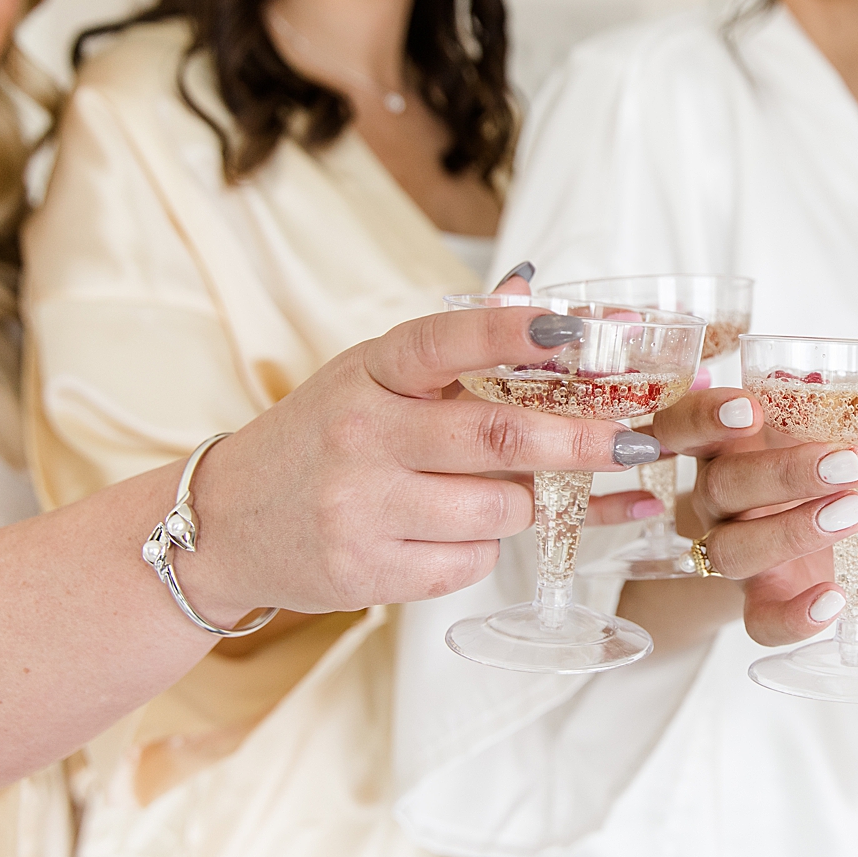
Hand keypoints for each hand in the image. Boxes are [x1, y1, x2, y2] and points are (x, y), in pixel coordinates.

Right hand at [183, 302, 664, 615]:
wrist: (221, 525)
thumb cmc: (322, 438)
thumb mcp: (372, 377)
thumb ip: (455, 343)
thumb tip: (532, 284)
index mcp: (370, 373)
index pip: (445, 341)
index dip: (510, 331)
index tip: (573, 327)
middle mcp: (362, 434)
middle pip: (496, 439)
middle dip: (581, 441)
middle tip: (636, 442)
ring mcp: (360, 508)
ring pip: (497, 511)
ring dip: (524, 505)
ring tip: (501, 494)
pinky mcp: (365, 573)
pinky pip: (467, 563)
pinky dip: (478, 550)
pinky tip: (445, 534)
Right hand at [646, 391, 857, 645]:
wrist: (788, 543)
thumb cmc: (795, 471)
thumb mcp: (801, 433)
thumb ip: (824, 407)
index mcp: (718, 448)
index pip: (682, 426)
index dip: (705, 418)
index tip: (747, 408)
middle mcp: (713, 500)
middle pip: (723, 487)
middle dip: (785, 474)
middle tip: (847, 462)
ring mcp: (731, 552)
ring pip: (735, 550)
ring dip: (794, 531)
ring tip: (854, 510)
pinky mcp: (757, 601)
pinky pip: (759, 622)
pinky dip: (795, 617)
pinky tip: (834, 600)